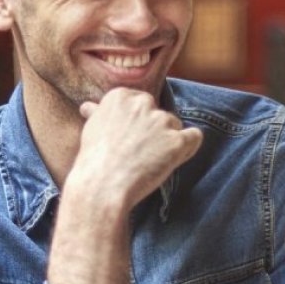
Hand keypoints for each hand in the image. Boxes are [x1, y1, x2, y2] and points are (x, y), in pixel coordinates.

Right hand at [67, 87, 201, 209]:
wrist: (101, 187)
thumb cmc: (93, 161)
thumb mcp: (91, 129)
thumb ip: (98, 114)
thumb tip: (89, 107)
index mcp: (121, 96)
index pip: (141, 102)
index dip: (139, 122)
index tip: (131, 139)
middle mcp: (143, 103)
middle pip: (160, 113)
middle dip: (154, 130)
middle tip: (140, 153)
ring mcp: (162, 121)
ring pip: (176, 126)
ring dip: (169, 142)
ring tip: (151, 162)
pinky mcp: (176, 141)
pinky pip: (194, 137)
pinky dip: (188, 148)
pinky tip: (174, 159)